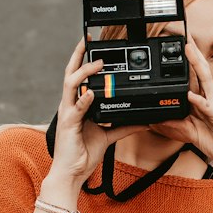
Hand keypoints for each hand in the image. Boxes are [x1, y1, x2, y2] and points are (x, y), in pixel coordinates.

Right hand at [49, 40, 148, 185]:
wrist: (72, 173)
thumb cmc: (83, 154)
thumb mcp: (109, 137)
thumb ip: (125, 127)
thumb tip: (144, 121)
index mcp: (78, 105)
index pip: (79, 78)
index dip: (84, 60)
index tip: (93, 45)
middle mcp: (70, 106)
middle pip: (70, 74)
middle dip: (77, 55)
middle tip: (86, 39)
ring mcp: (68, 114)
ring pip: (70, 85)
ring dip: (84, 72)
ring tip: (97, 64)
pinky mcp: (69, 125)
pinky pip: (76, 108)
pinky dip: (84, 99)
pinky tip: (91, 93)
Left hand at [153, 36, 212, 173]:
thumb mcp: (191, 135)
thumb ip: (174, 126)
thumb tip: (154, 120)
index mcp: (202, 102)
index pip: (190, 77)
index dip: (182, 62)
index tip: (172, 47)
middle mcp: (209, 99)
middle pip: (197, 71)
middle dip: (190, 52)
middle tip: (180, 33)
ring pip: (204, 79)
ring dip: (196, 63)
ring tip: (188, 47)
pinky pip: (207, 106)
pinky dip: (197, 100)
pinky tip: (190, 94)